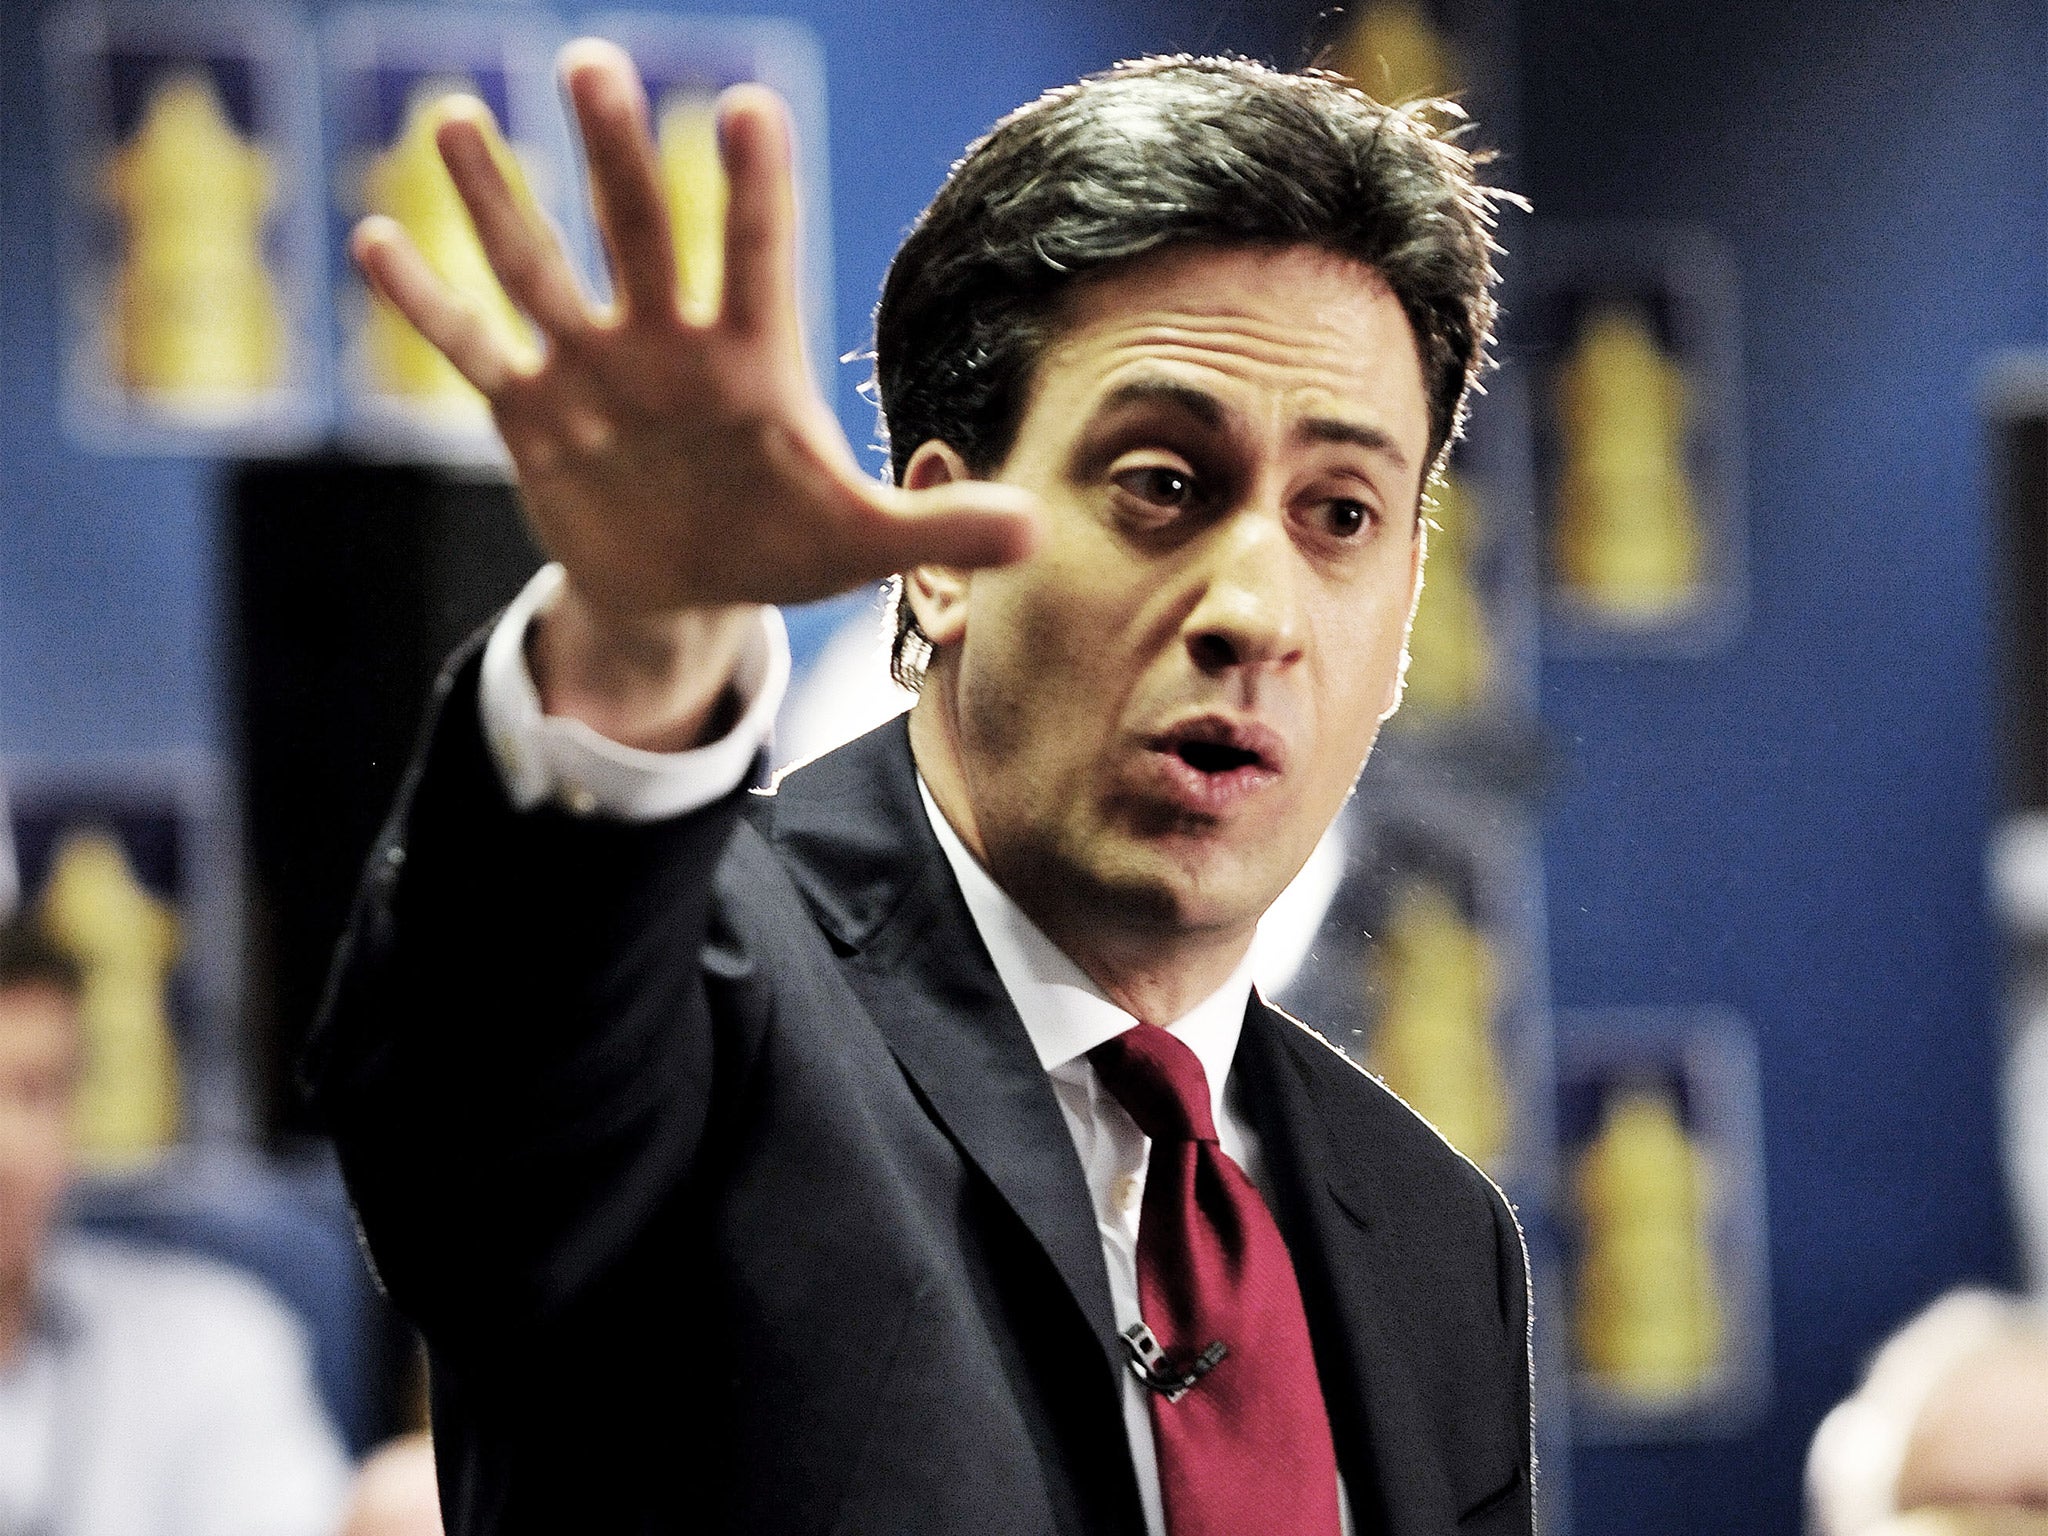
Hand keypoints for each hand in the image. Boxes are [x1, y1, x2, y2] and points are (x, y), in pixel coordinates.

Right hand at [351, 40, 1036, 742]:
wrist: (683, 583)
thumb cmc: (779, 544)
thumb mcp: (862, 543)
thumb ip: (938, 526)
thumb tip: (1043, 534)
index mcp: (748, 362)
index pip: (755, 258)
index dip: (754, 191)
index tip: (751, 107)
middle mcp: (663, 345)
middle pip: (638, 235)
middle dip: (617, 158)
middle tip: (596, 64)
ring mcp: (589, 370)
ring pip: (537, 270)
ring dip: (496, 202)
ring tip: (455, 117)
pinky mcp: (528, 410)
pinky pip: (469, 348)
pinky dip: (425, 306)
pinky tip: (374, 240)